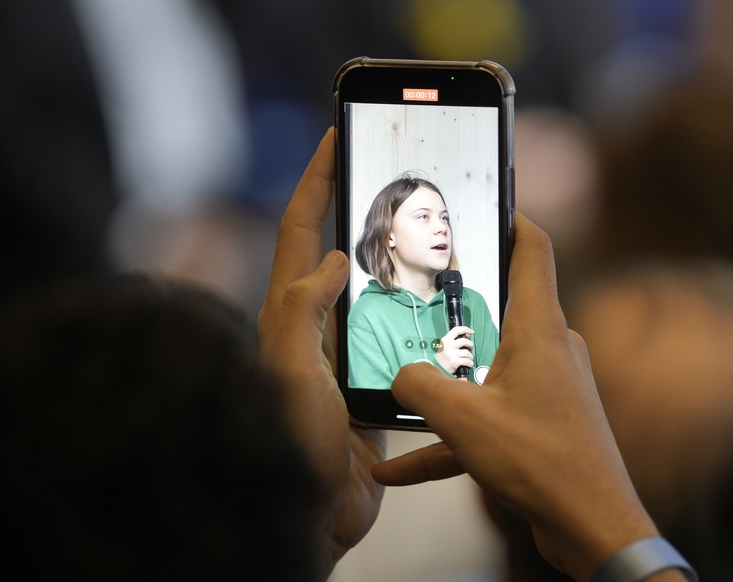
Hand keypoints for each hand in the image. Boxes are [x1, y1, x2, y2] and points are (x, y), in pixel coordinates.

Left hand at [258, 128, 384, 578]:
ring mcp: (342, 353)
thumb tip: (331, 258)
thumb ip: (302, 311)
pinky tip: (443, 303)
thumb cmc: (293, 447)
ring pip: (371, 288)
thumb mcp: (290, 372)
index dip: (315, 180)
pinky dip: (414, 310)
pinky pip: (392, 332)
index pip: (300, 230)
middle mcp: (314, 326)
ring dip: (394, 256)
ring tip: (429, 228)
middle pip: (335, 248)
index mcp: (291, 313)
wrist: (309, 515)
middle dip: (356, 205)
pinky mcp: (368, 381)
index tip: (334, 136)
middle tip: (391, 174)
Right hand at [372, 215, 660, 580]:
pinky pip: (487, 418)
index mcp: (539, 330)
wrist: (592, 527)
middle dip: (455, 311)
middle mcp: (549, 350)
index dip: (511, 218)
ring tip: (397, 395)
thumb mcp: (462, 418)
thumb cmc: (543, 464)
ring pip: (485, 371)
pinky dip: (451, 437)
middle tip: (415, 301)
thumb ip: (419, 385)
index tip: (487, 201)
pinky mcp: (541, 423)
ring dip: (446, 387)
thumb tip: (400, 376)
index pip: (533, 250)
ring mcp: (548, 387)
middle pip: (501, 309)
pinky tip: (402, 469)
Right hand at [435, 325, 473, 373]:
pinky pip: (467, 361)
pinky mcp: (454, 362)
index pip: (456, 330)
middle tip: (470, 348)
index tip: (471, 332)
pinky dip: (470, 363)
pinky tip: (469, 364)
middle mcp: (448, 345)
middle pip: (465, 341)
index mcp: (445, 340)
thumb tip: (468, 335)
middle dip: (470, 345)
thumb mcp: (445, 346)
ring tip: (469, 359)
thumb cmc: (441, 358)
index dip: (465, 329)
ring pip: (467, 352)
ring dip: (470, 356)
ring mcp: (452, 354)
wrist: (435, 369)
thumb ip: (455, 341)